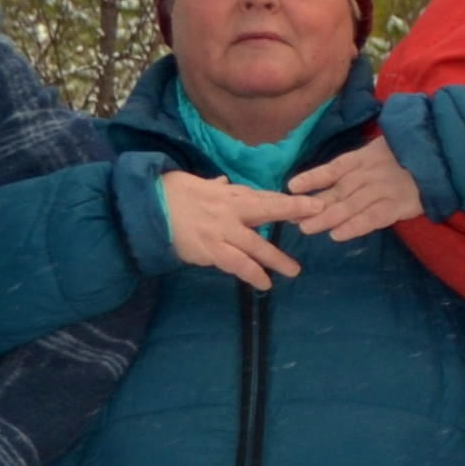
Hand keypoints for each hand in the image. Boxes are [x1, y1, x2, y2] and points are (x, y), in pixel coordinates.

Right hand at [155, 170, 303, 286]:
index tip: (310, 203)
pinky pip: (237, 264)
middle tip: (319, 214)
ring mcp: (221, 230)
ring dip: (276, 258)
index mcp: (227, 193)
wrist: (146, 209)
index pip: (262, 195)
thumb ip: (214, 187)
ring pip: (256, 244)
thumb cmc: (168, 194)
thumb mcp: (194, 184)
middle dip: (293, 210)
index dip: (287, 201)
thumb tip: (223, 182)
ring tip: (294, 271)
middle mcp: (228, 209)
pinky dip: (252, 274)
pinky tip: (265, 284)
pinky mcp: (211, 249)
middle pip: (266, 208)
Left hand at [279, 134, 426, 238]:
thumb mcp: (387, 147)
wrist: (445, 155)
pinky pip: (372, 218)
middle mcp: (369, 173)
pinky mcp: (398, 205)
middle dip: (313, 206)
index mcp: (365, 157)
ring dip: (327, 218)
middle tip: (292, 219)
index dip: (312, 177)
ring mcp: (383, 189)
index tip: (291, 187)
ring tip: (307, 229)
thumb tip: (342, 174)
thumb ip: (366, 161)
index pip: (333, 168)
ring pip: (349, 206)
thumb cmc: (415, 153)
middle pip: (337, 192)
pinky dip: (354, 227)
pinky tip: (337, 236)